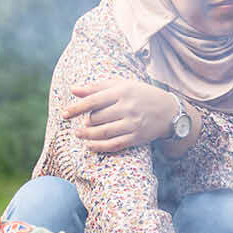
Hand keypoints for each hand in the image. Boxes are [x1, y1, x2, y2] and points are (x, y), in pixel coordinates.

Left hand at [63, 79, 183, 152]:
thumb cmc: (141, 95)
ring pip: (102, 132)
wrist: (169, 111)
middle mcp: (128, 107)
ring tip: (79, 134)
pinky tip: (89, 145)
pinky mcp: (137, 137)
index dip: (76, 108)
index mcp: (123, 91)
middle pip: (96, 118)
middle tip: (84, 123)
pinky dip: (99, 147)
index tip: (64, 114)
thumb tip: (74, 90)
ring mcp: (133, 124)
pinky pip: (113, 145)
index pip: (93, 101)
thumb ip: (97, 87)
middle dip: (86, 122)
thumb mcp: (122, 85)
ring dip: (87, 135)